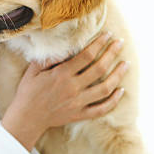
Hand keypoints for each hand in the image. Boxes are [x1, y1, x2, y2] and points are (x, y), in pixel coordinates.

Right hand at [1, 32, 127, 149]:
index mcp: (62, 74)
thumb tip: (64, 46)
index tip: (107, 35)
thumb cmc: (28, 92)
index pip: (86, 55)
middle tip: (120, 43)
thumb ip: (48, 58)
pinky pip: (101, 109)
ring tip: (126, 64)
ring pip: (105, 88)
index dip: (99, 43)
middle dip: (112, 53)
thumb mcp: (33, 70)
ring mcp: (78, 103)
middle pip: (99, 68)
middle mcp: (73, 88)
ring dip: (118, 75)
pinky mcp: (80, 115)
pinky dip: (113, 101)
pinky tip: (121, 90)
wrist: (27, 118)